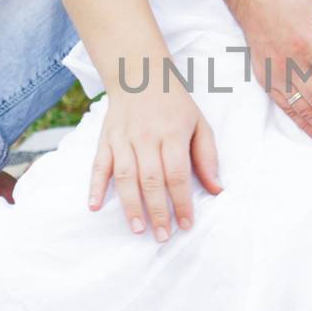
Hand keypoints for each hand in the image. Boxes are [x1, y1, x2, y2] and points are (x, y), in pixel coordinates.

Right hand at [89, 84, 221, 238]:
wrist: (139, 74)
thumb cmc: (174, 104)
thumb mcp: (199, 124)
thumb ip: (207, 157)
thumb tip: (217, 190)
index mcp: (173, 133)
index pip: (177, 173)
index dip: (181, 202)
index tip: (186, 225)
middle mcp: (146, 136)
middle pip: (150, 179)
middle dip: (157, 211)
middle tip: (162, 236)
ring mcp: (122, 138)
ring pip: (124, 176)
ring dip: (130, 205)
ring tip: (137, 229)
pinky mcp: (105, 139)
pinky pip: (98, 165)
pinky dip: (94, 186)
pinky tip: (95, 206)